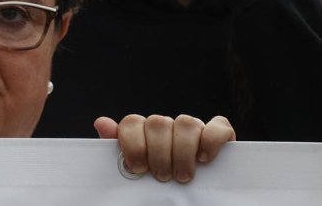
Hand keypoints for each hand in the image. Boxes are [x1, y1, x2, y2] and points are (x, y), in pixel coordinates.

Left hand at [95, 114, 233, 183]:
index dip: (133, 144)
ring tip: (182, 176)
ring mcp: (194, 128)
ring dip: (183, 152)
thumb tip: (102, 123)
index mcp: (145, 133)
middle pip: (158, 123)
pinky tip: (204, 159)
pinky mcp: (219, 134)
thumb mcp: (137, 171)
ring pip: (186, 123)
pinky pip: (218, 126)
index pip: (133, 122)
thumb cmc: (158, 186)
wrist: (191, 200)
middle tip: (161, 177)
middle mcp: (169, 126)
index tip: (137, 168)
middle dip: (158, 154)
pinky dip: (211, 141)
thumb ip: (119, 150)